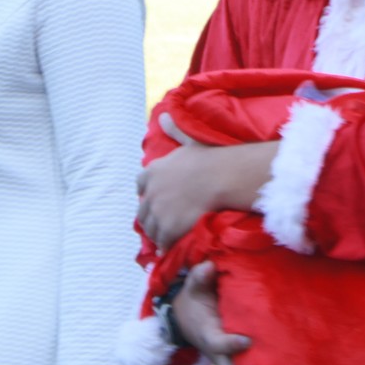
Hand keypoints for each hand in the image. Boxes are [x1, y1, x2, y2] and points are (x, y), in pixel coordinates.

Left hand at [136, 116, 279, 248]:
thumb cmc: (210, 158)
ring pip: (150, 229)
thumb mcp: (188, 140)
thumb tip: (163, 115)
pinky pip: (163, 242)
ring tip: (166, 240)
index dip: (149, 192)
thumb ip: (174, 130)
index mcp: (153, 171)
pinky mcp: (167, 229)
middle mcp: (150, 193)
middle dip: (151, 217)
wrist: (223, 178)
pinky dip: (167, 246)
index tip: (158, 197)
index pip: (141, 184)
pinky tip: (172, 249)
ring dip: (157, 234)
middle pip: (143, 211)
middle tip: (163, 222)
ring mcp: (158, 212)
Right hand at [174, 261, 250, 364]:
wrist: (185, 317)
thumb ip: (201, 276)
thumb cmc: (194, 300)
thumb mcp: (194, 286)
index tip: (248, 340)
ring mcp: (228, 360)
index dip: (231, 344)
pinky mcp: (237, 360)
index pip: (219, 344)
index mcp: (208, 334)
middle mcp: (219, 353)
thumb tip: (210, 267)